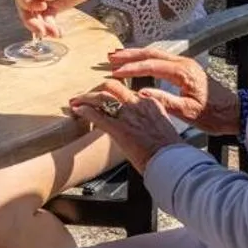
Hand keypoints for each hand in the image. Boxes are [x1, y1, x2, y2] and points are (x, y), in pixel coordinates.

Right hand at [17, 0, 117, 34]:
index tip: (41, 7)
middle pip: (24, 3)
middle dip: (31, 18)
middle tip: (42, 30)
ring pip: (33, 13)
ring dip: (40, 25)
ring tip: (53, 33)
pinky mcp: (53, 5)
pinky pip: (45, 18)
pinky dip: (49, 27)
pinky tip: (58, 33)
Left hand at [67, 80, 186, 171]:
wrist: (171, 161)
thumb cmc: (169, 150)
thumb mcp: (162, 126)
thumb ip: (149, 118)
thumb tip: (140, 123)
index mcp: (149, 102)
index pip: (126, 90)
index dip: (111, 91)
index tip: (104, 95)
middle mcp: (137, 104)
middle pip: (112, 86)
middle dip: (96, 88)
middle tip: (85, 94)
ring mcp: (128, 115)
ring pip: (102, 97)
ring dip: (86, 98)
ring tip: (75, 101)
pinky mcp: (119, 129)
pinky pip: (98, 115)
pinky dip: (85, 111)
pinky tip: (78, 110)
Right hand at [106, 48, 239, 136]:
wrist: (234, 112)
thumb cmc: (214, 114)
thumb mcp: (189, 112)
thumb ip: (165, 101)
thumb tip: (141, 93)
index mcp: (184, 72)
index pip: (152, 65)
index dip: (132, 68)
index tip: (115, 72)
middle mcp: (184, 63)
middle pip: (152, 53)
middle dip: (130, 55)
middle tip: (110, 57)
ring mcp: (185, 64)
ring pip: (156, 54)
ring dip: (136, 55)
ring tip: (117, 57)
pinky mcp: (185, 69)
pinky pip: (161, 59)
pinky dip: (145, 59)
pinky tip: (136, 63)